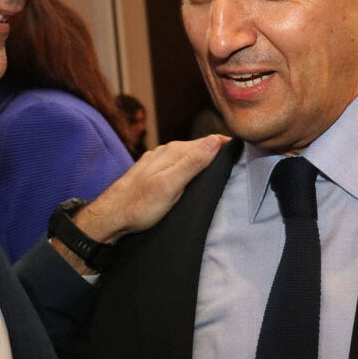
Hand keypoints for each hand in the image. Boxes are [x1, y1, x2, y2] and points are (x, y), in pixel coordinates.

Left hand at [53, 135, 226, 272]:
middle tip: (241, 161)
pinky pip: (179, 164)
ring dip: (205, 159)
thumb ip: (192, 162)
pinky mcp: (154, 172)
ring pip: (189, 156)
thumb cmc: (139, 205)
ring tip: (223, 167)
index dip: (227, 145)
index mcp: (174, 151)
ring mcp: (158, 161)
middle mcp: (166, 151)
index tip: (246, 152)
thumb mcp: (170, 185)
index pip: (209, 141)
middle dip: (219, 151)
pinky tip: (194, 176)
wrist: (111, 218)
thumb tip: (216, 140)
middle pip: (200, 147)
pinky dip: (191, 167)